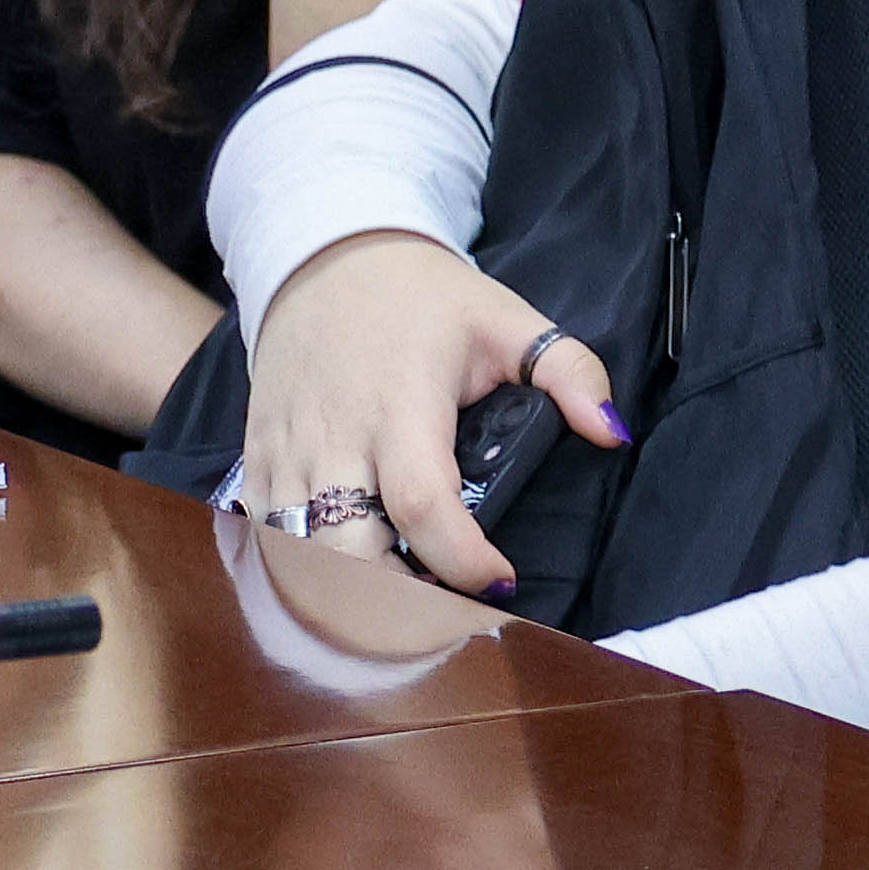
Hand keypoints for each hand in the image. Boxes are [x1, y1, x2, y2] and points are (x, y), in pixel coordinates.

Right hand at [244, 230, 612, 596]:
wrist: (324, 257)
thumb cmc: (420, 296)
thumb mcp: (507, 319)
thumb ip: (569, 371)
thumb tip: (612, 431)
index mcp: (400, 404)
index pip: (424, 504)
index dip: (460, 561)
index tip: (500, 584)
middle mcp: (335, 435)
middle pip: (345, 551)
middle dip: (394, 601)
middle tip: (445, 612)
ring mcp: (288, 450)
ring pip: (298, 555)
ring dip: (347, 595)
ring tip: (403, 606)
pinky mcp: (257, 457)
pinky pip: (267, 537)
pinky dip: (301, 569)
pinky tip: (348, 579)